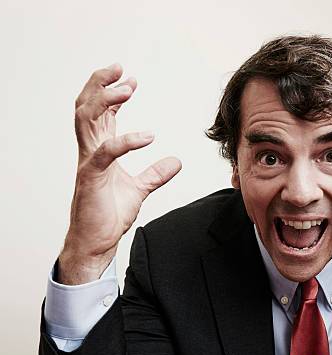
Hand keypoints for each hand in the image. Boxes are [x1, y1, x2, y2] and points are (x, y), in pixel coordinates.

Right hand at [59, 63, 180, 283]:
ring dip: (105, 100)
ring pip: (86, 121)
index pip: (100, 114)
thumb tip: (176, 161)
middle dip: (99, 84)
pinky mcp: (91, 178)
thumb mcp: (139, 189)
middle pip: (86, 107)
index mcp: (99, 150)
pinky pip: (105, 153)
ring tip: (125, 88)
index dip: (111, 93)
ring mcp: (88, 163)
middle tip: (119, 68)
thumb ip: (155, 174)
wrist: (97, 242)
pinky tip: (148, 137)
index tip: (130, 79)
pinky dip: (126, 141)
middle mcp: (90, 151)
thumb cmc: (108, 215)